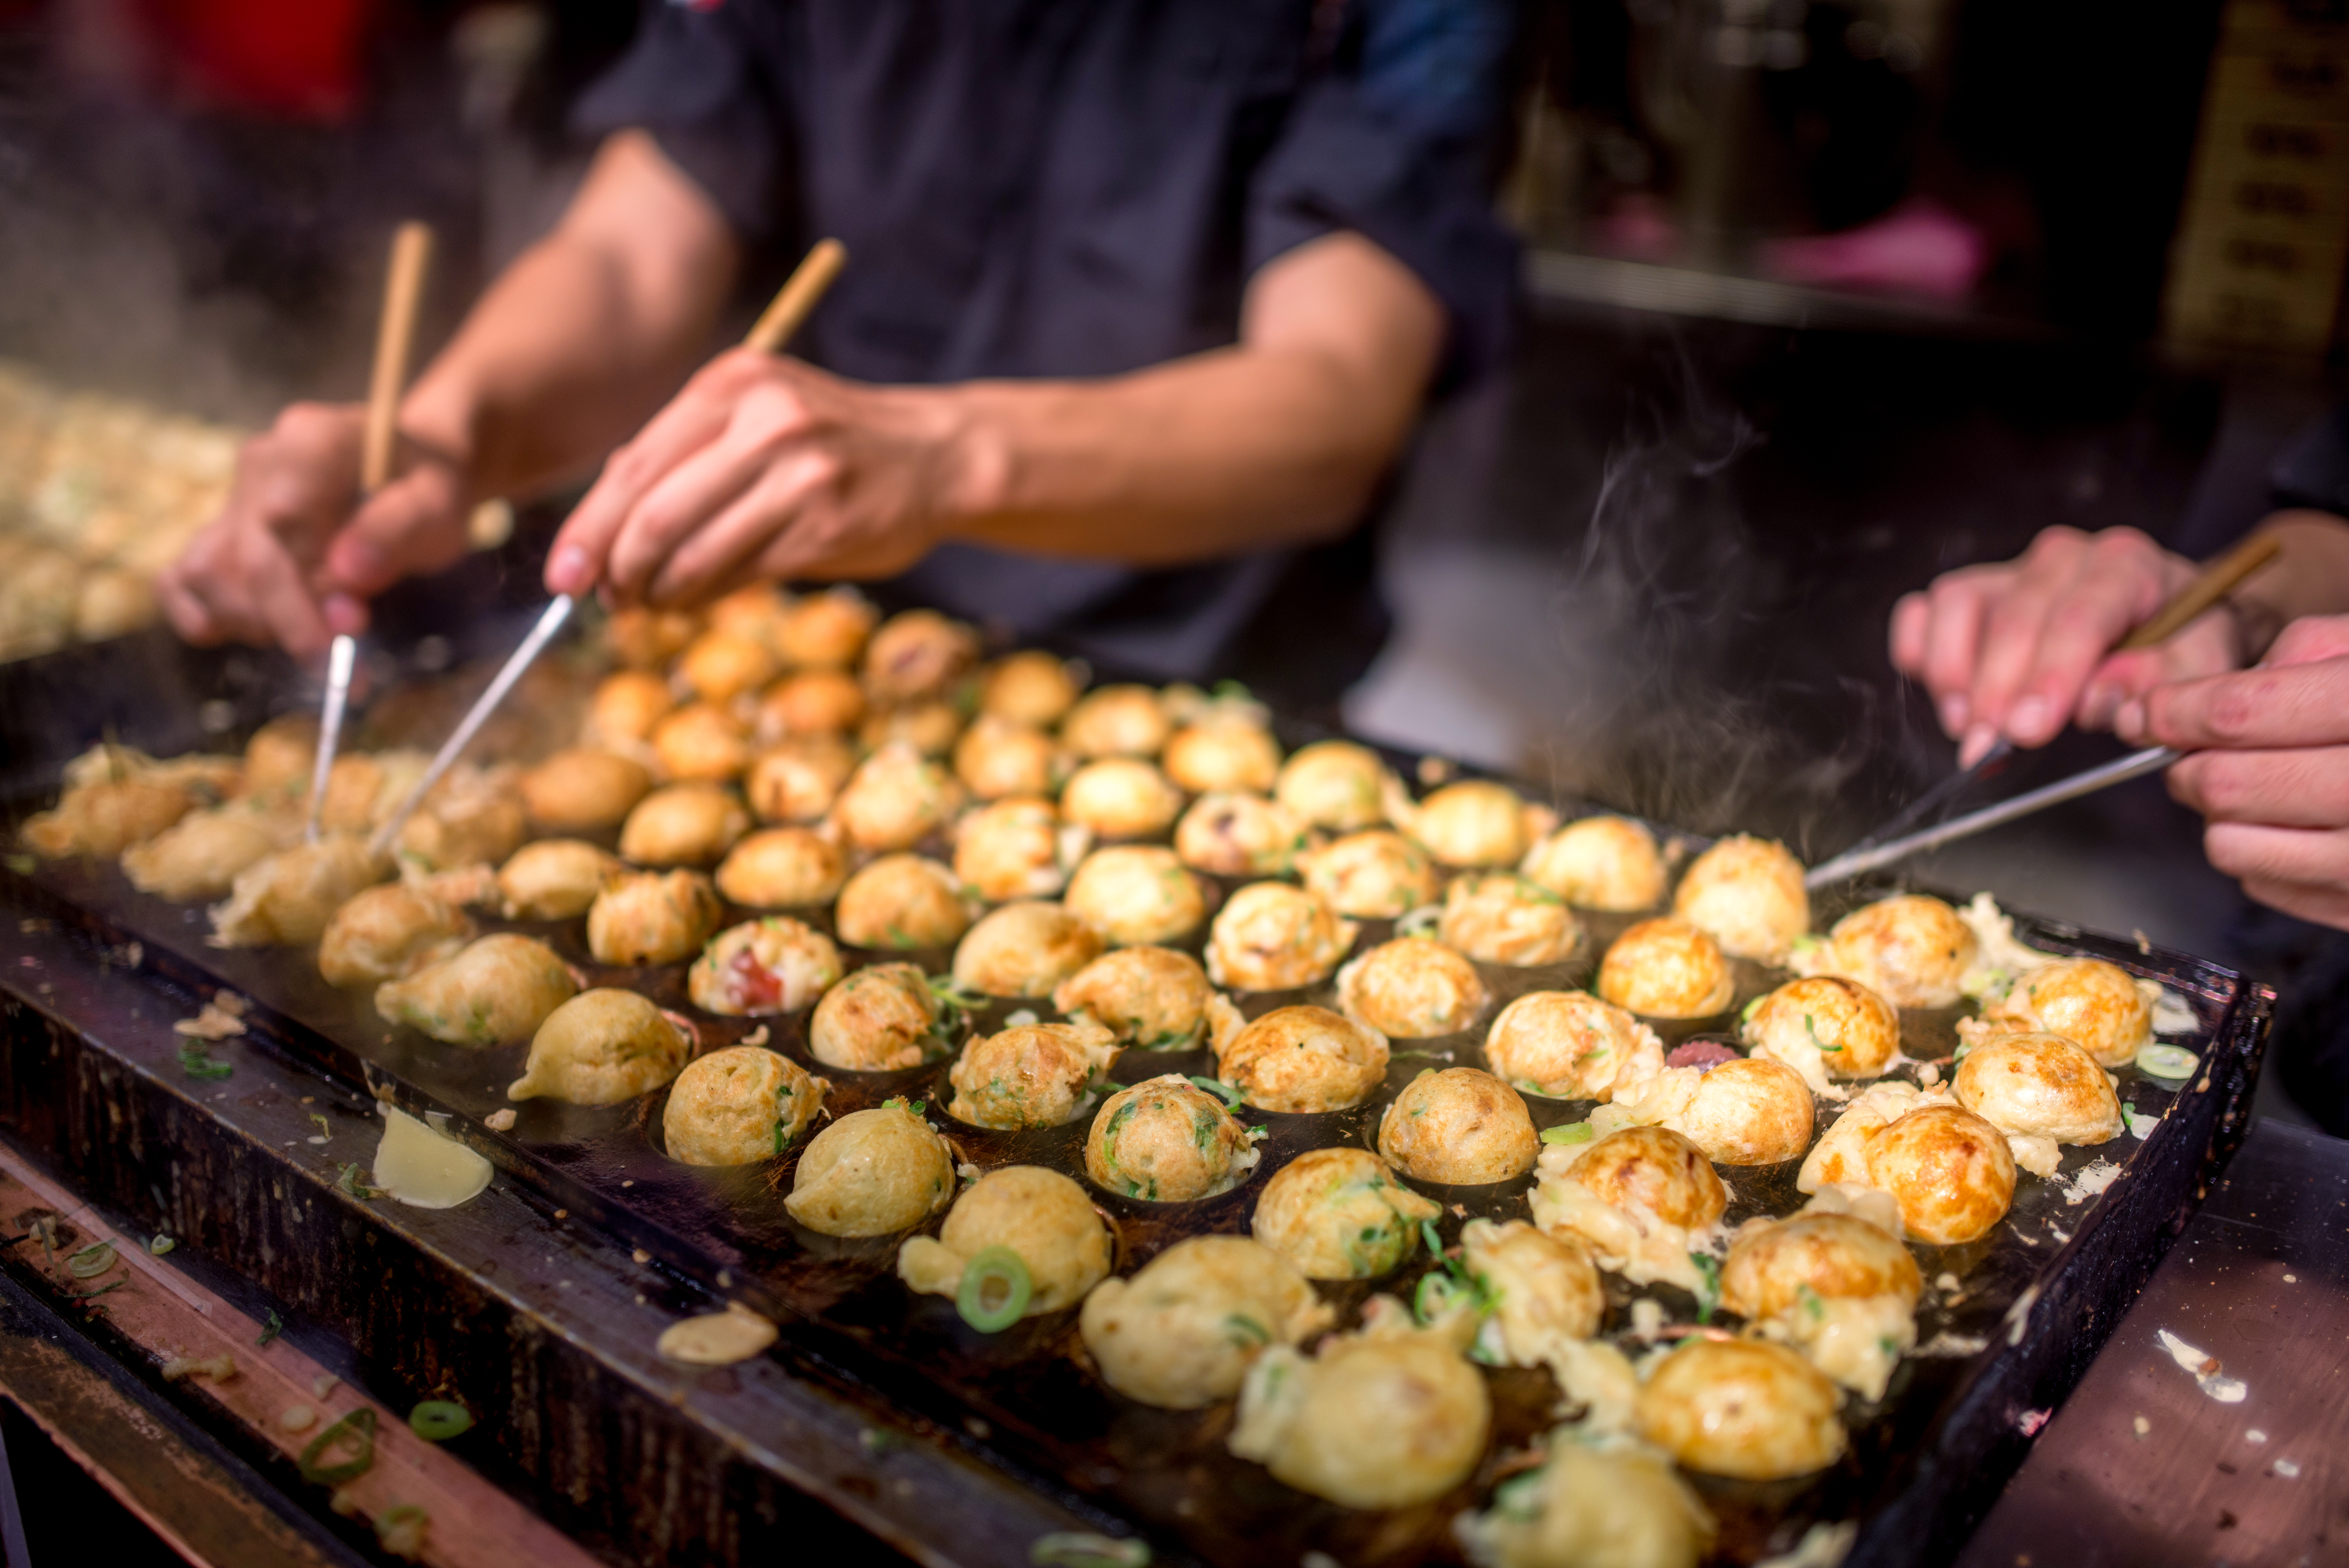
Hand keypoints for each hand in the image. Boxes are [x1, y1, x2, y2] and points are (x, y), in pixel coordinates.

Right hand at [155, 402, 473, 657]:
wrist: (419, 461)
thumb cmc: (433, 483)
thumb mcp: (441, 503)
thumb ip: (396, 533)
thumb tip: (346, 579)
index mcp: (310, 444)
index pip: (275, 530)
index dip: (298, 607)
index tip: (339, 657)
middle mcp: (260, 463)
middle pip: (237, 563)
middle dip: (287, 626)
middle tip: (346, 661)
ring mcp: (236, 494)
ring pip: (202, 573)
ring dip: (252, 624)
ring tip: (314, 637)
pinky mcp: (225, 526)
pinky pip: (184, 577)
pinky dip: (208, 615)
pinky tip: (264, 632)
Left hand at [543, 349, 985, 606]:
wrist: (934, 454)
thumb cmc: (829, 440)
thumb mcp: (754, 413)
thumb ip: (683, 453)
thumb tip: (602, 523)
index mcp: (732, 384)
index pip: (634, 467)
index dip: (588, 529)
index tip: (563, 574)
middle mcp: (764, 423)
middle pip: (655, 515)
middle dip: (617, 569)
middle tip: (605, 599)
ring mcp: (799, 475)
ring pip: (695, 554)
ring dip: (659, 594)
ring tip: (647, 606)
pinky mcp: (825, 527)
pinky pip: (740, 575)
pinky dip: (704, 599)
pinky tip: (693, 602)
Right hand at [1889, 525, 2244, 765]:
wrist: (2172, 614)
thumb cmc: (2182, 639)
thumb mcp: (2201, 662)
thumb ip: (2162, 679)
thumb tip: (2099, 701)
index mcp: (2126, 566)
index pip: (2078, 617)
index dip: (2049, 676)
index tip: (2028, 729)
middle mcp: (2062, 559)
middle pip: (2013, 618)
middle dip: (1996, 691)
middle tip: (1988, 750)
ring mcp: (2012, 571)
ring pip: (1957, 604)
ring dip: (1953, 673)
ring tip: (1970, 726)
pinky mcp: (1974, 591)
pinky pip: (1925, 611)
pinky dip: (1922, 653)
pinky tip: (1947, 696)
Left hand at [2118, 615, 2348, 929]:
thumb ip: (2305, 653)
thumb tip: (2214, 695)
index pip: (2245, 713)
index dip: (2177, 712)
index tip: (2148, 712)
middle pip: (2230, 786)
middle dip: (2189, 767)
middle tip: (2187, 755)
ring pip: (2236, 847)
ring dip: (2221, 819)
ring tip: (2246, 792)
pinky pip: (2272, 887)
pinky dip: (2260, 859)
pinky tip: (2292, 829)